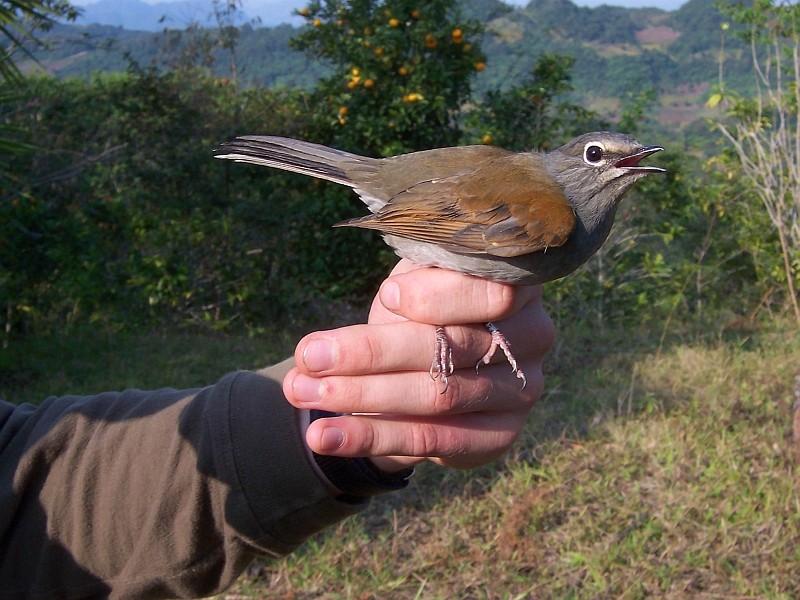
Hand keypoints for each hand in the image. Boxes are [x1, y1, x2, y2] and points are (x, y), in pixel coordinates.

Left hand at [282, 259, 554, 470]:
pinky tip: (325, 435)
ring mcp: (522, 391)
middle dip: (372, 352)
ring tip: (302, 392)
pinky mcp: (499, 435)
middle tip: (309, 354)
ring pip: (437, 396)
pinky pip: (431, 440)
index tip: (387, 296)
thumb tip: (390, 299)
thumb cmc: (424, 305)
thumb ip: (409, 283)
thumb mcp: (418, 279)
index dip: (441, 296)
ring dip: (361, 396)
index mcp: (518, 285)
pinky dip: (371, 437)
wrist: (431, 362)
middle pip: (453, 349)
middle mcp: (533, 337)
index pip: (494, 291)